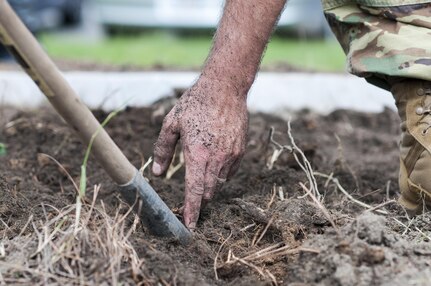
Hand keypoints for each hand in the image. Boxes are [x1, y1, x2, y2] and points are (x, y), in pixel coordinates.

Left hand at [152, 79, 247, 229]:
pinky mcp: (240, 150)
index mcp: (197, 154)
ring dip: (209, 184)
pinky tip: (213, 158)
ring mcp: (231, 155)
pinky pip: (230, 171)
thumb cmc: (195, 103)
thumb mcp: (171, 124)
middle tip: (189, 198)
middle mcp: (217, 159)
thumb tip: (157, 173)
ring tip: (201, 168)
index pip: (194, 192)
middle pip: (208, 192)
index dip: (191, 211)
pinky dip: (220, 172)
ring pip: (220, 182)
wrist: (225, 88)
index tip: (189, 227)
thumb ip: (162, 150)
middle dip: (198, 199)